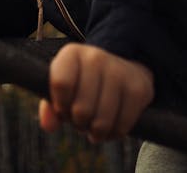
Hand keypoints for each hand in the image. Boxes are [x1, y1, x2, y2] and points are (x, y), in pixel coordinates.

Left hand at [38, 43, 153, 142]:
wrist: (121, 70)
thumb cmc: (83, 83)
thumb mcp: (63, 87)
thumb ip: (50, 106)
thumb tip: (48, 125)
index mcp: (72, 53)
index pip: (61, 83)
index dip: (60, 105)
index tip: (63, 108)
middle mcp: (95, 57)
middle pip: (81, 108)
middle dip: (79, 123)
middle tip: (81, 119)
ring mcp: (119, 70)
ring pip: (102, 121)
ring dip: (96, 132)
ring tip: (94, 124)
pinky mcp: (138, 88)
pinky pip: (122, 126)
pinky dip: (114, 134)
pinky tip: (110, 126)